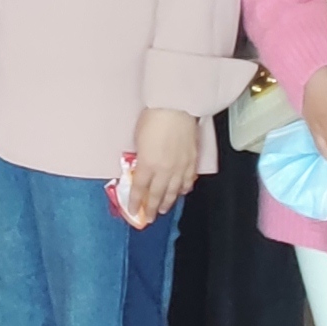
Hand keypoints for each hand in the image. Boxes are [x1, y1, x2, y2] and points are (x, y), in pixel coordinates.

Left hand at [121, 107, 200, 223]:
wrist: (175, 108)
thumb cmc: (152, 119)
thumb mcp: (138, 141)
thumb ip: (140, 159)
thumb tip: (140, 169)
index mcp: (148, 165)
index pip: (140, 190)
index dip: (136, 202)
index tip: (134, 211)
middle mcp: (165, 170)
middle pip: (158, 194)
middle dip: (153, 207)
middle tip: (150, 217)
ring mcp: (181, 167)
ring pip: (174, 190)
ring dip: (169, 201)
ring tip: (164, 209)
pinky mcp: (192, 160)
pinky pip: (188, 180)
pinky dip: (184, 188)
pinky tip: (182, 191)